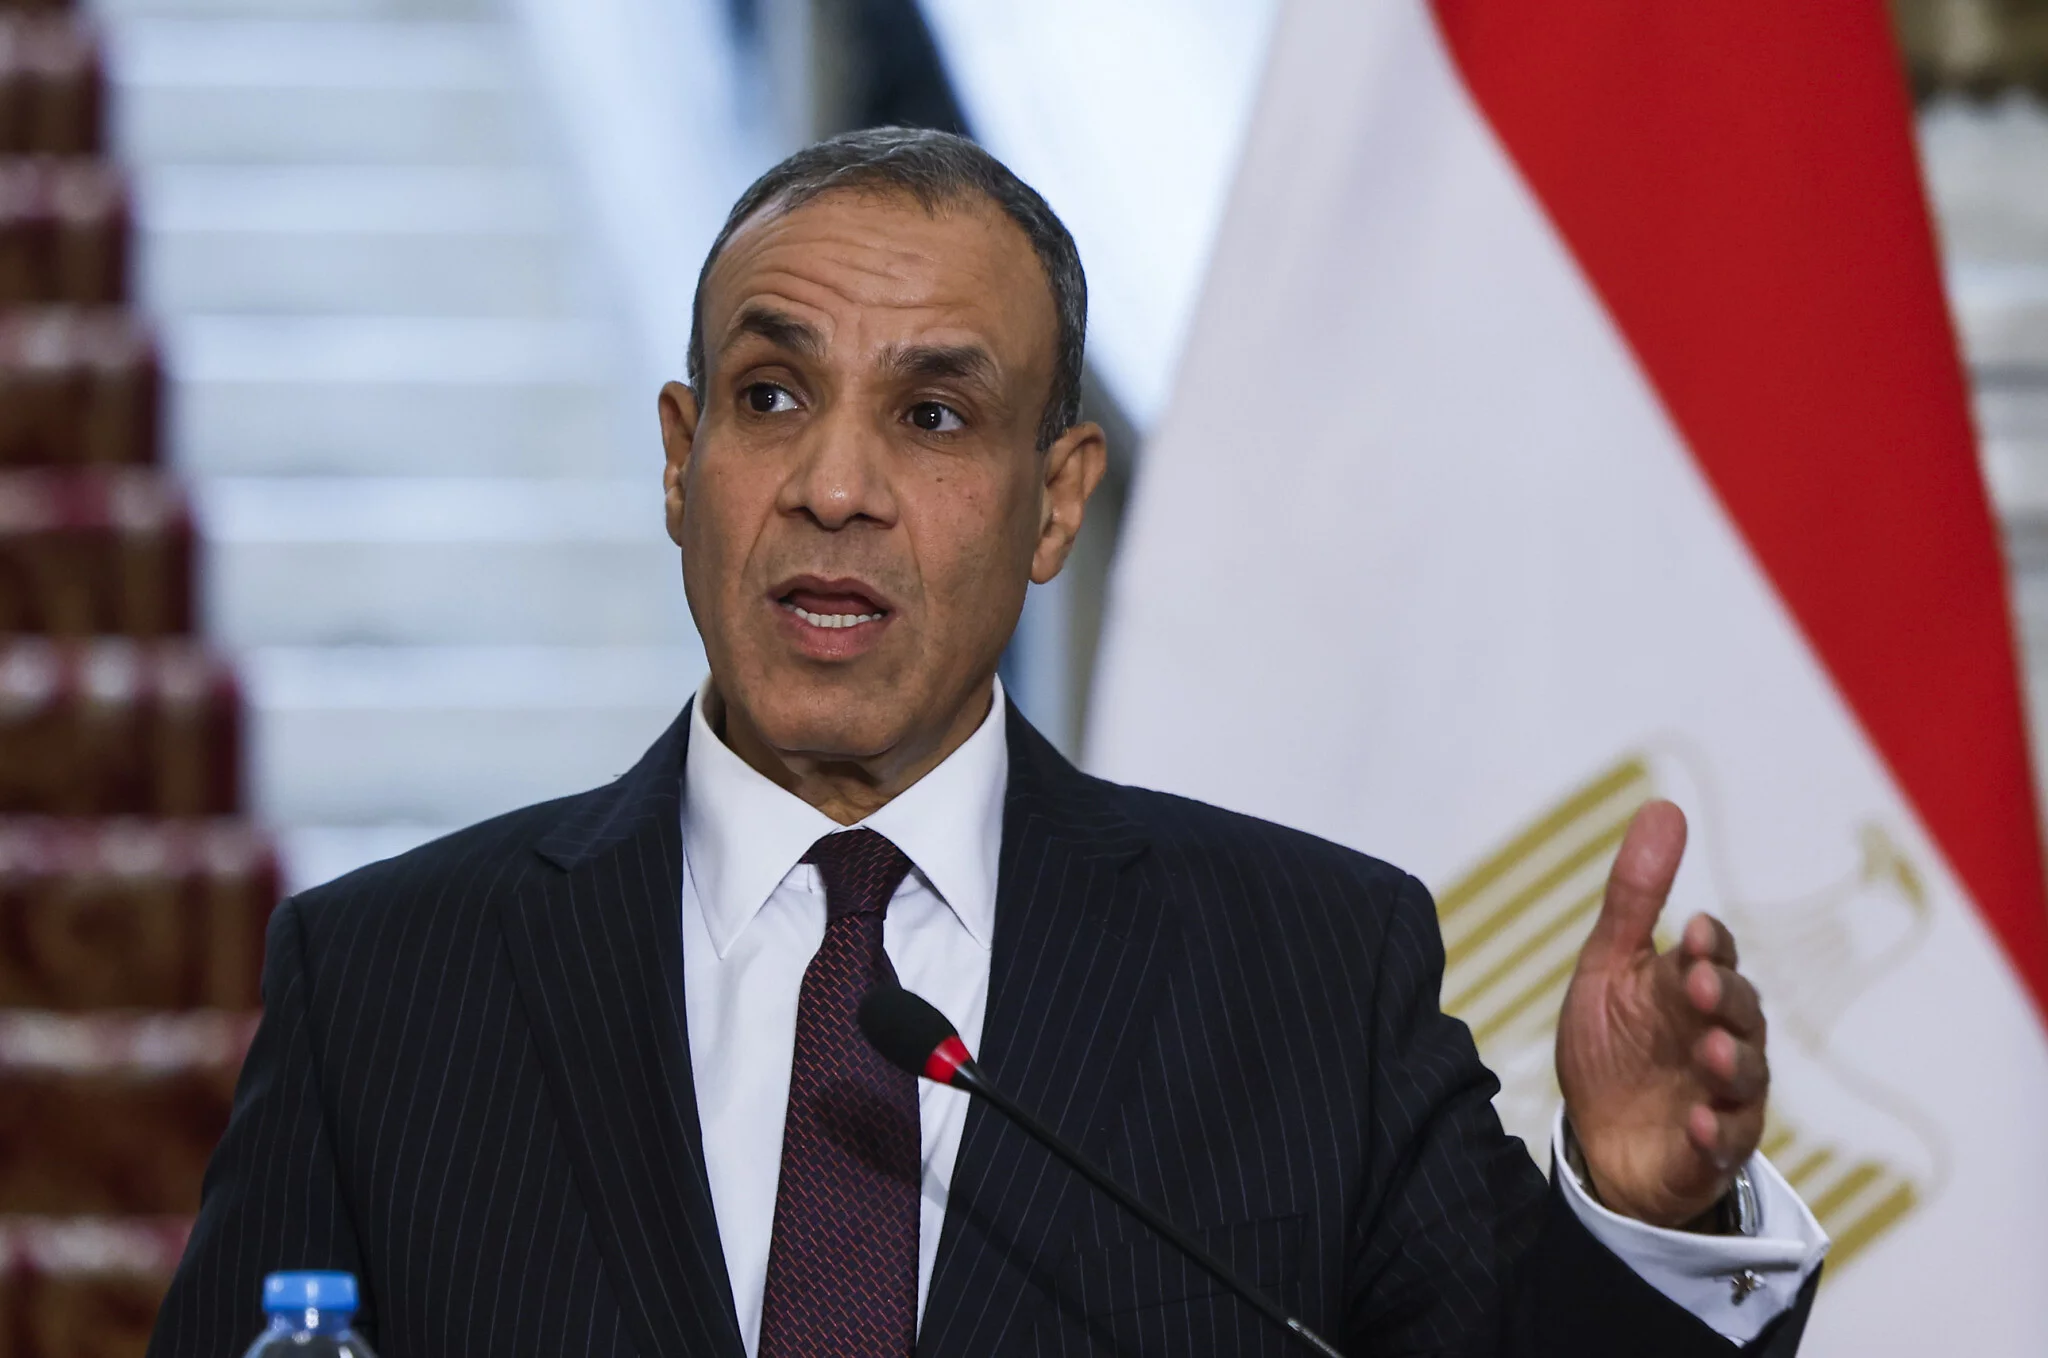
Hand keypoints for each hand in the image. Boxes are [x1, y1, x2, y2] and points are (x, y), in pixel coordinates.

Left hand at [1554, 801, 1768, 1227]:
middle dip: (1725, 997)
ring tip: (1711, 1053)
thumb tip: (1664, 807)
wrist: (1601, 1141)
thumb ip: (1635, 896)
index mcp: (1691, 990)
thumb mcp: (1610, 967)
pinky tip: (1697, 1123)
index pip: (1715, 958)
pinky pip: (1723, 1145)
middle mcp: (1719, 1039)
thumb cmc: (1614, 1046)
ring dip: (1731, 1063)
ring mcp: (1720, 1098)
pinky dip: (1713, 1134)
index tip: (1693, 930)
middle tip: (1701, 984)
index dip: (1710, 947)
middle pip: (1740, 1013)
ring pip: (1744, 1078)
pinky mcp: (1709, 1153)